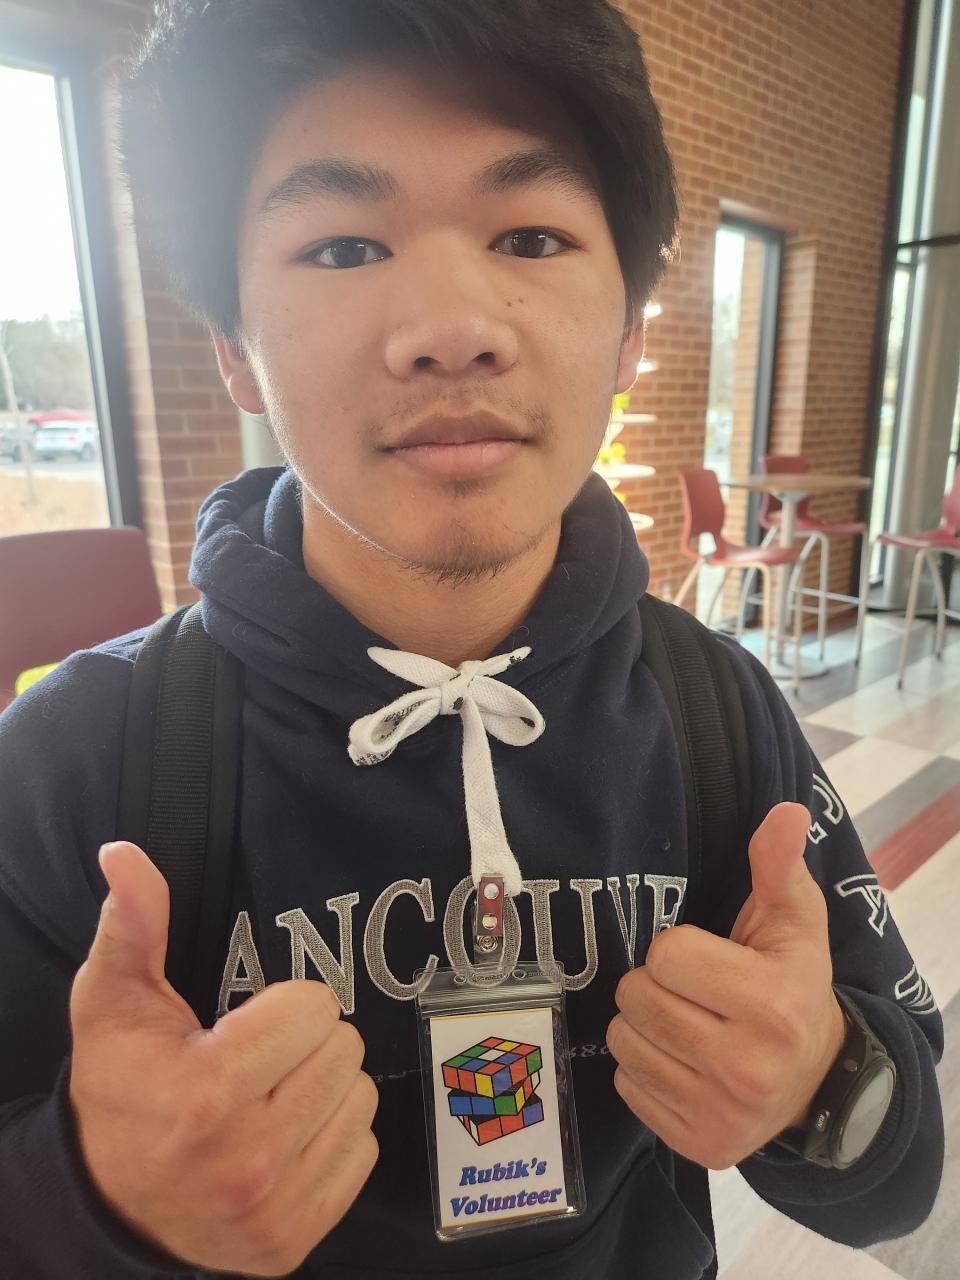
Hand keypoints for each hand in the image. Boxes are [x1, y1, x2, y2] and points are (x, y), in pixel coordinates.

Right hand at [69, 841, 378, 1275]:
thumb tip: (124, 855)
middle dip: (307, 1042)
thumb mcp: (113, 1002)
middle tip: (260, 1059)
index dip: (283, 1004)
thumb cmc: (120, 1088)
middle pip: (345, 1048)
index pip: (315, 1008)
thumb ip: (134, 924)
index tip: (246, 1023)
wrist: (108, 1201)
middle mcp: (245, 1159)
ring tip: (272, 1095)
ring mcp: (274, 1208)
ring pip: (362, 1096)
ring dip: (325, 1086)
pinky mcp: (295, 1240)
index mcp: (206, 1092)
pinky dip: (334, 1135)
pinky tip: (286, 1135)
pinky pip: (365, 1150)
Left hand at [606, 802, 845, 1169]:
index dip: (679, 949)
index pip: (666, 955)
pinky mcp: (700, 1145)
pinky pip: (626, 1086)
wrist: (818, 1081)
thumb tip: (787, 812)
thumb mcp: (794, 921)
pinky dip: (643, 1069)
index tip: (707, 959)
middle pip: (637, 997)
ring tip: (685, 1024)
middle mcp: (749, 1067)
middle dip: (655, 986)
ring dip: (643, 1025)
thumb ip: (778, 865)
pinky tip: (681, 1063)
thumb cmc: (792, 984)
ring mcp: (724, 1113)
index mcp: (774, 1004)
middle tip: (692, 992)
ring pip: (624, 1041)